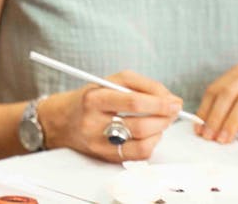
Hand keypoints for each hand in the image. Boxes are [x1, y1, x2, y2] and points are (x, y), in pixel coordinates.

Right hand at [39, 70, 182, 162]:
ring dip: (160, 131)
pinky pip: (138, 155)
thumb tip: (172, 100)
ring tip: (161, 121)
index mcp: (94, 99)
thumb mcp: (110, 81)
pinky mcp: (106, 157)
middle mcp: (94, 123)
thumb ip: (142, 86)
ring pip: (142, 143)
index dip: (159, 103)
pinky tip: (150, 134)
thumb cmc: (90, 98)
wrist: (63, 121)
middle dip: (164, 118)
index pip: (133, 102)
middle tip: (172, 111)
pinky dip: (151, 143)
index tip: (174, 102)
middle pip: (140, 125)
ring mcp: (99, 144)